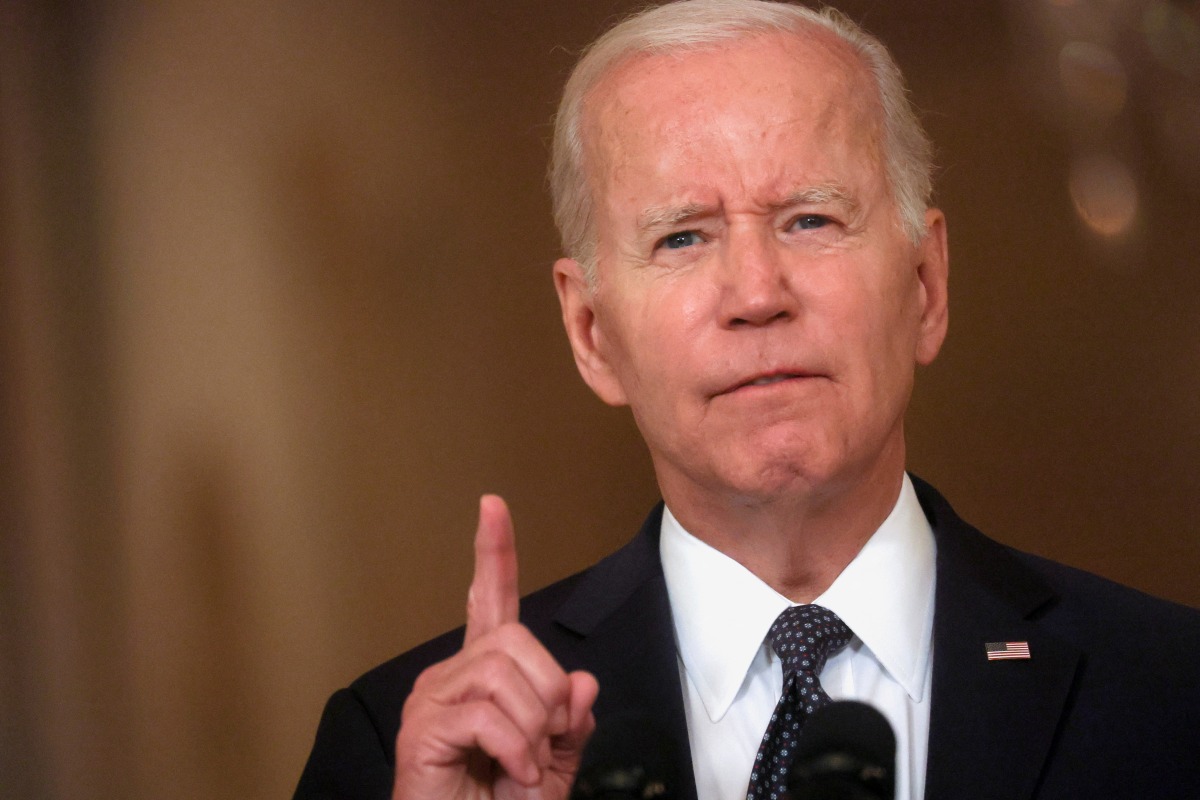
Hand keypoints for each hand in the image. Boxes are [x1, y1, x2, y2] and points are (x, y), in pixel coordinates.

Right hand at [393, 495, 598, 799]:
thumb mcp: (555, 763)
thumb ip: (571, 720)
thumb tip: (581, 682)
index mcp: (484, 676)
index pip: (490, 601)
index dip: (494, 553)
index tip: (493, 506)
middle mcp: (451, 677)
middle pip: (516, 640)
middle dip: (547, 693)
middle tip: (543, 743)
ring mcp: (432, 700)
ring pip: (504, 674)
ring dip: (533, 728)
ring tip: (524, 764)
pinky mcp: (422, 729)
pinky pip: (489, 716)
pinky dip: (516, 750)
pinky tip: (510, 773)